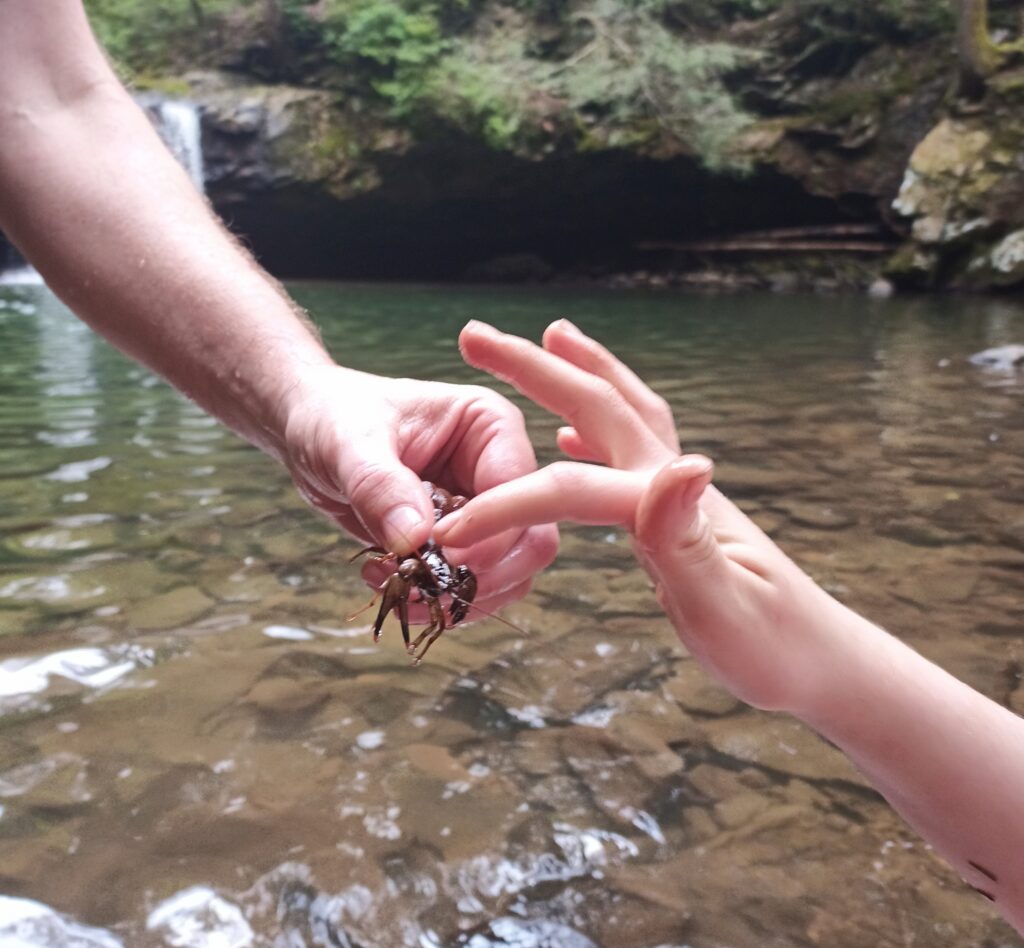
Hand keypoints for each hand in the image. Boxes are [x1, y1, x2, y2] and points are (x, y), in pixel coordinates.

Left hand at [282, 363, 558, 615]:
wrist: (313, 432)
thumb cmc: (335, 416)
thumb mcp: (350, 442)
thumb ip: (381, 486)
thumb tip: (416, 539)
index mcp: (492, 426)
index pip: (518, 490)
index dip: (488, 530)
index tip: (438, 549)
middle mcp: (501, 472)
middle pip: (531, 540)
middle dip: (482, 575)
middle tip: (425, 585)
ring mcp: (487, 513)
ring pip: (509, 576)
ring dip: (457, 597)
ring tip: (397, 588)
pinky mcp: (463, 545)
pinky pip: (473, 589)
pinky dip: (438, 602)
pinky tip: (390, 587)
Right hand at [434, 320, 844, 712]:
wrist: (824, 661)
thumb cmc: (775, 649)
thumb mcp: (727, 607)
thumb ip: (688, 541)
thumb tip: (683, 462)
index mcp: (674, 504)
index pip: (574, 487)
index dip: (508, 502)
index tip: (451, 533)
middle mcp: (674, 483)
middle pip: (599, 406)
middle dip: (535, 368)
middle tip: (477, 335)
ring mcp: (679, 493)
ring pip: (621, 415)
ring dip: (579, 374)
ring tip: (549, 340)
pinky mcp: (680, 513)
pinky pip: (629, 452)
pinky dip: (597, 429)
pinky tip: (573, 438)